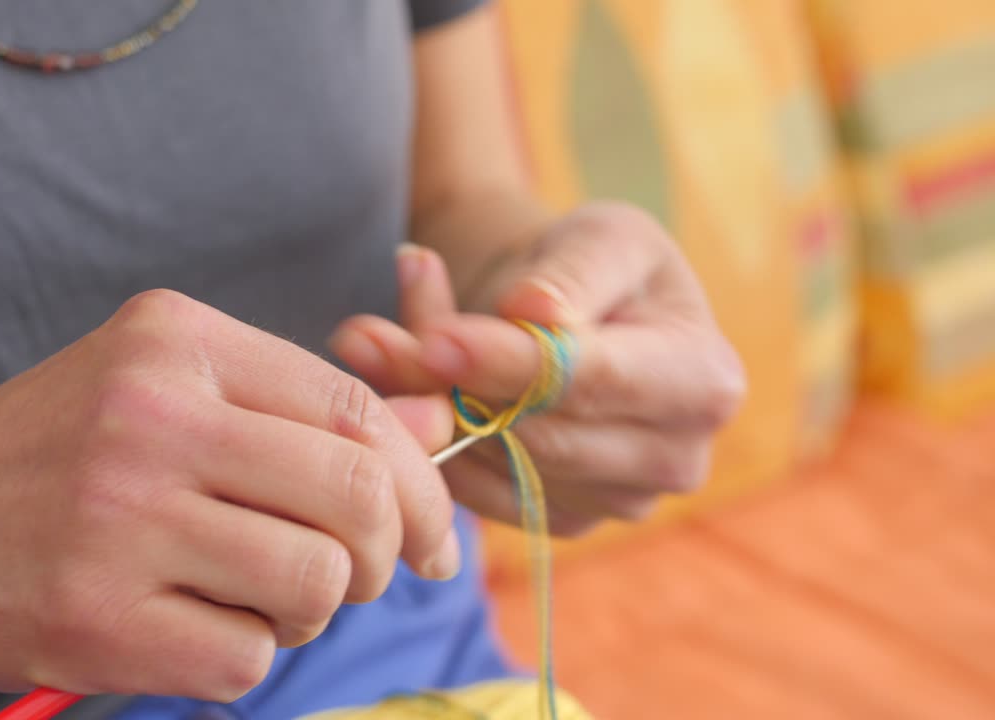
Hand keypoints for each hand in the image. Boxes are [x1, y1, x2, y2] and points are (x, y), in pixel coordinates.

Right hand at [0, 290, 457, 702]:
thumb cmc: (52, 459)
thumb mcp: (165, 394)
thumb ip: (296, 410)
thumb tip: (440, 431)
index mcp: (174, 340)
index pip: (354, 409)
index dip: (419, 482)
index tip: (432, 537)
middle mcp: (150, 416)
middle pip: (356, 496)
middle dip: (387, 554)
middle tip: (357, 576)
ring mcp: (118, 519)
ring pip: (317, 584)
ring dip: (313, 611)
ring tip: (260, 599)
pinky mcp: (95, 618)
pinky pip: (249, 659)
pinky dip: (243, 657)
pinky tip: (189, 629)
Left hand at [330, 203, 744, 535]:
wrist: (583, 313)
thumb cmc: (598, 264)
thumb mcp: (602, 237)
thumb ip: (574, 272)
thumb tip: (535, 313)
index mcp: (703, 380)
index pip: (593, 381)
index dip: (510, 362)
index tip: (438, 338)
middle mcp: (674, 457)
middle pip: (539, 434)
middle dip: (445, 383)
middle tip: (362, 338)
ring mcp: (618, 501)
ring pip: (496, 467)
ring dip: (421, 406)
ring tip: (366, 342)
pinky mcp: (562, 519)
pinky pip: (479, 493)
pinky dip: (430, 438)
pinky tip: (398, 379)